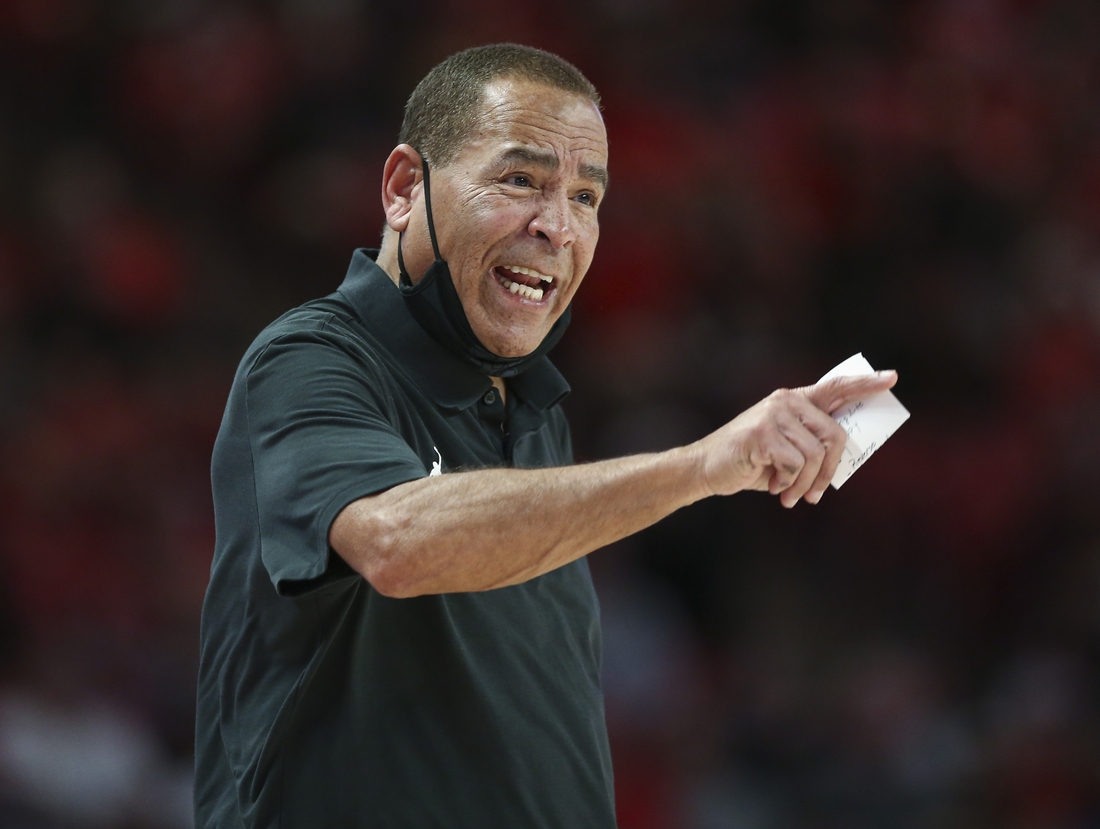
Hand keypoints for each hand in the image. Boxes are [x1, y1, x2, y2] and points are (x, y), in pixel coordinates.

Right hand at [692, 371, 898, 506]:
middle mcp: (786, 401)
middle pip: (835, 435)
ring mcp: (773, 414)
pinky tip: (773, 486)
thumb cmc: (751, 463)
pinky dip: (787, 483)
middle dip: (829, 471)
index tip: (892, 378)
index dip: (865, 384)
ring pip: (814, 455)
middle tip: (815, 496)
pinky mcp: (761, 433)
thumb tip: (844, 459)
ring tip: (788, 495)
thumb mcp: (786, 450)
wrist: (706, 468)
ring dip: (805, 484)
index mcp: (796, 401)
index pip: (836, 386)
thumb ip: (811, 445)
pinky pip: (794, 464)